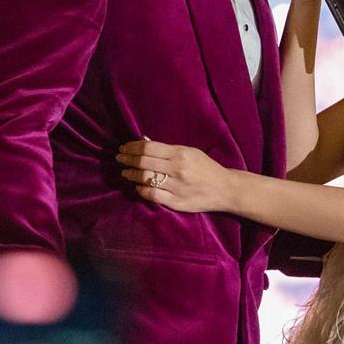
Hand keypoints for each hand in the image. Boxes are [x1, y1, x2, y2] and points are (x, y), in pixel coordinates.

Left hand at [116, 139, 235, 211]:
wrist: (224, 189)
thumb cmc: (206, 168)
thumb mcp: (190, 152)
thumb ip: (167, 149)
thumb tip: (143, 141)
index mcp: (180, 153)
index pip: (149, 148)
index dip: (132, 147)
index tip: (124, 148)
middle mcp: (177, 169)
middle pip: (144, 162)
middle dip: (127, 160)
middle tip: (119, 159)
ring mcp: (176, 186)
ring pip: (146, 178)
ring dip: (131, 175)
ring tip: (125, 173)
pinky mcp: (176, 201)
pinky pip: (152, 195)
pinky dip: (141, 190)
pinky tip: (137, 186)